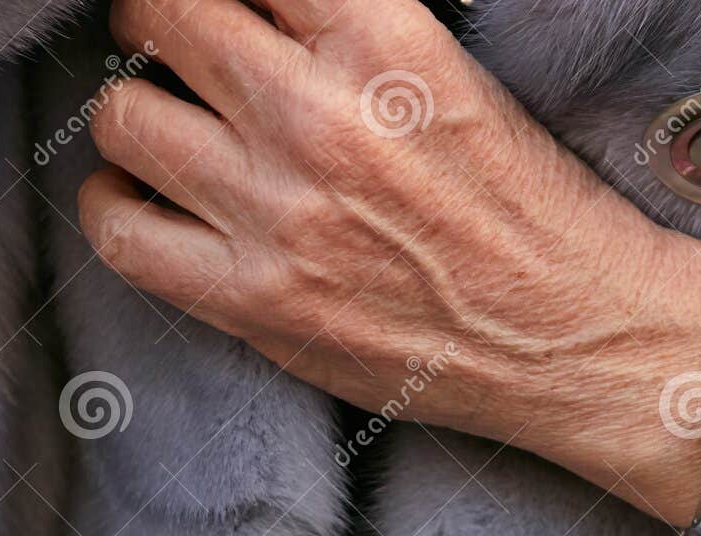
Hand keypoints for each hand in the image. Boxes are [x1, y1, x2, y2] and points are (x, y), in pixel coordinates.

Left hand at [79, 0, 700, 524]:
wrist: (581, 337)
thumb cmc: (531, 210)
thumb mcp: (448, 76)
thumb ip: (346, 31)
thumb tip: (255, 19)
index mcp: (383, 41)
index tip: (222, 7)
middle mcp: (319, 116)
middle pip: (155, 10)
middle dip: (158, 19)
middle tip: (181, 46)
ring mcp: (280, 214)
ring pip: (122, 116)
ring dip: (138, 114)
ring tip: (175, 132)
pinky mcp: (259, 303)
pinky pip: (120, 232)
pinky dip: (119, 207)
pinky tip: (157, 202)